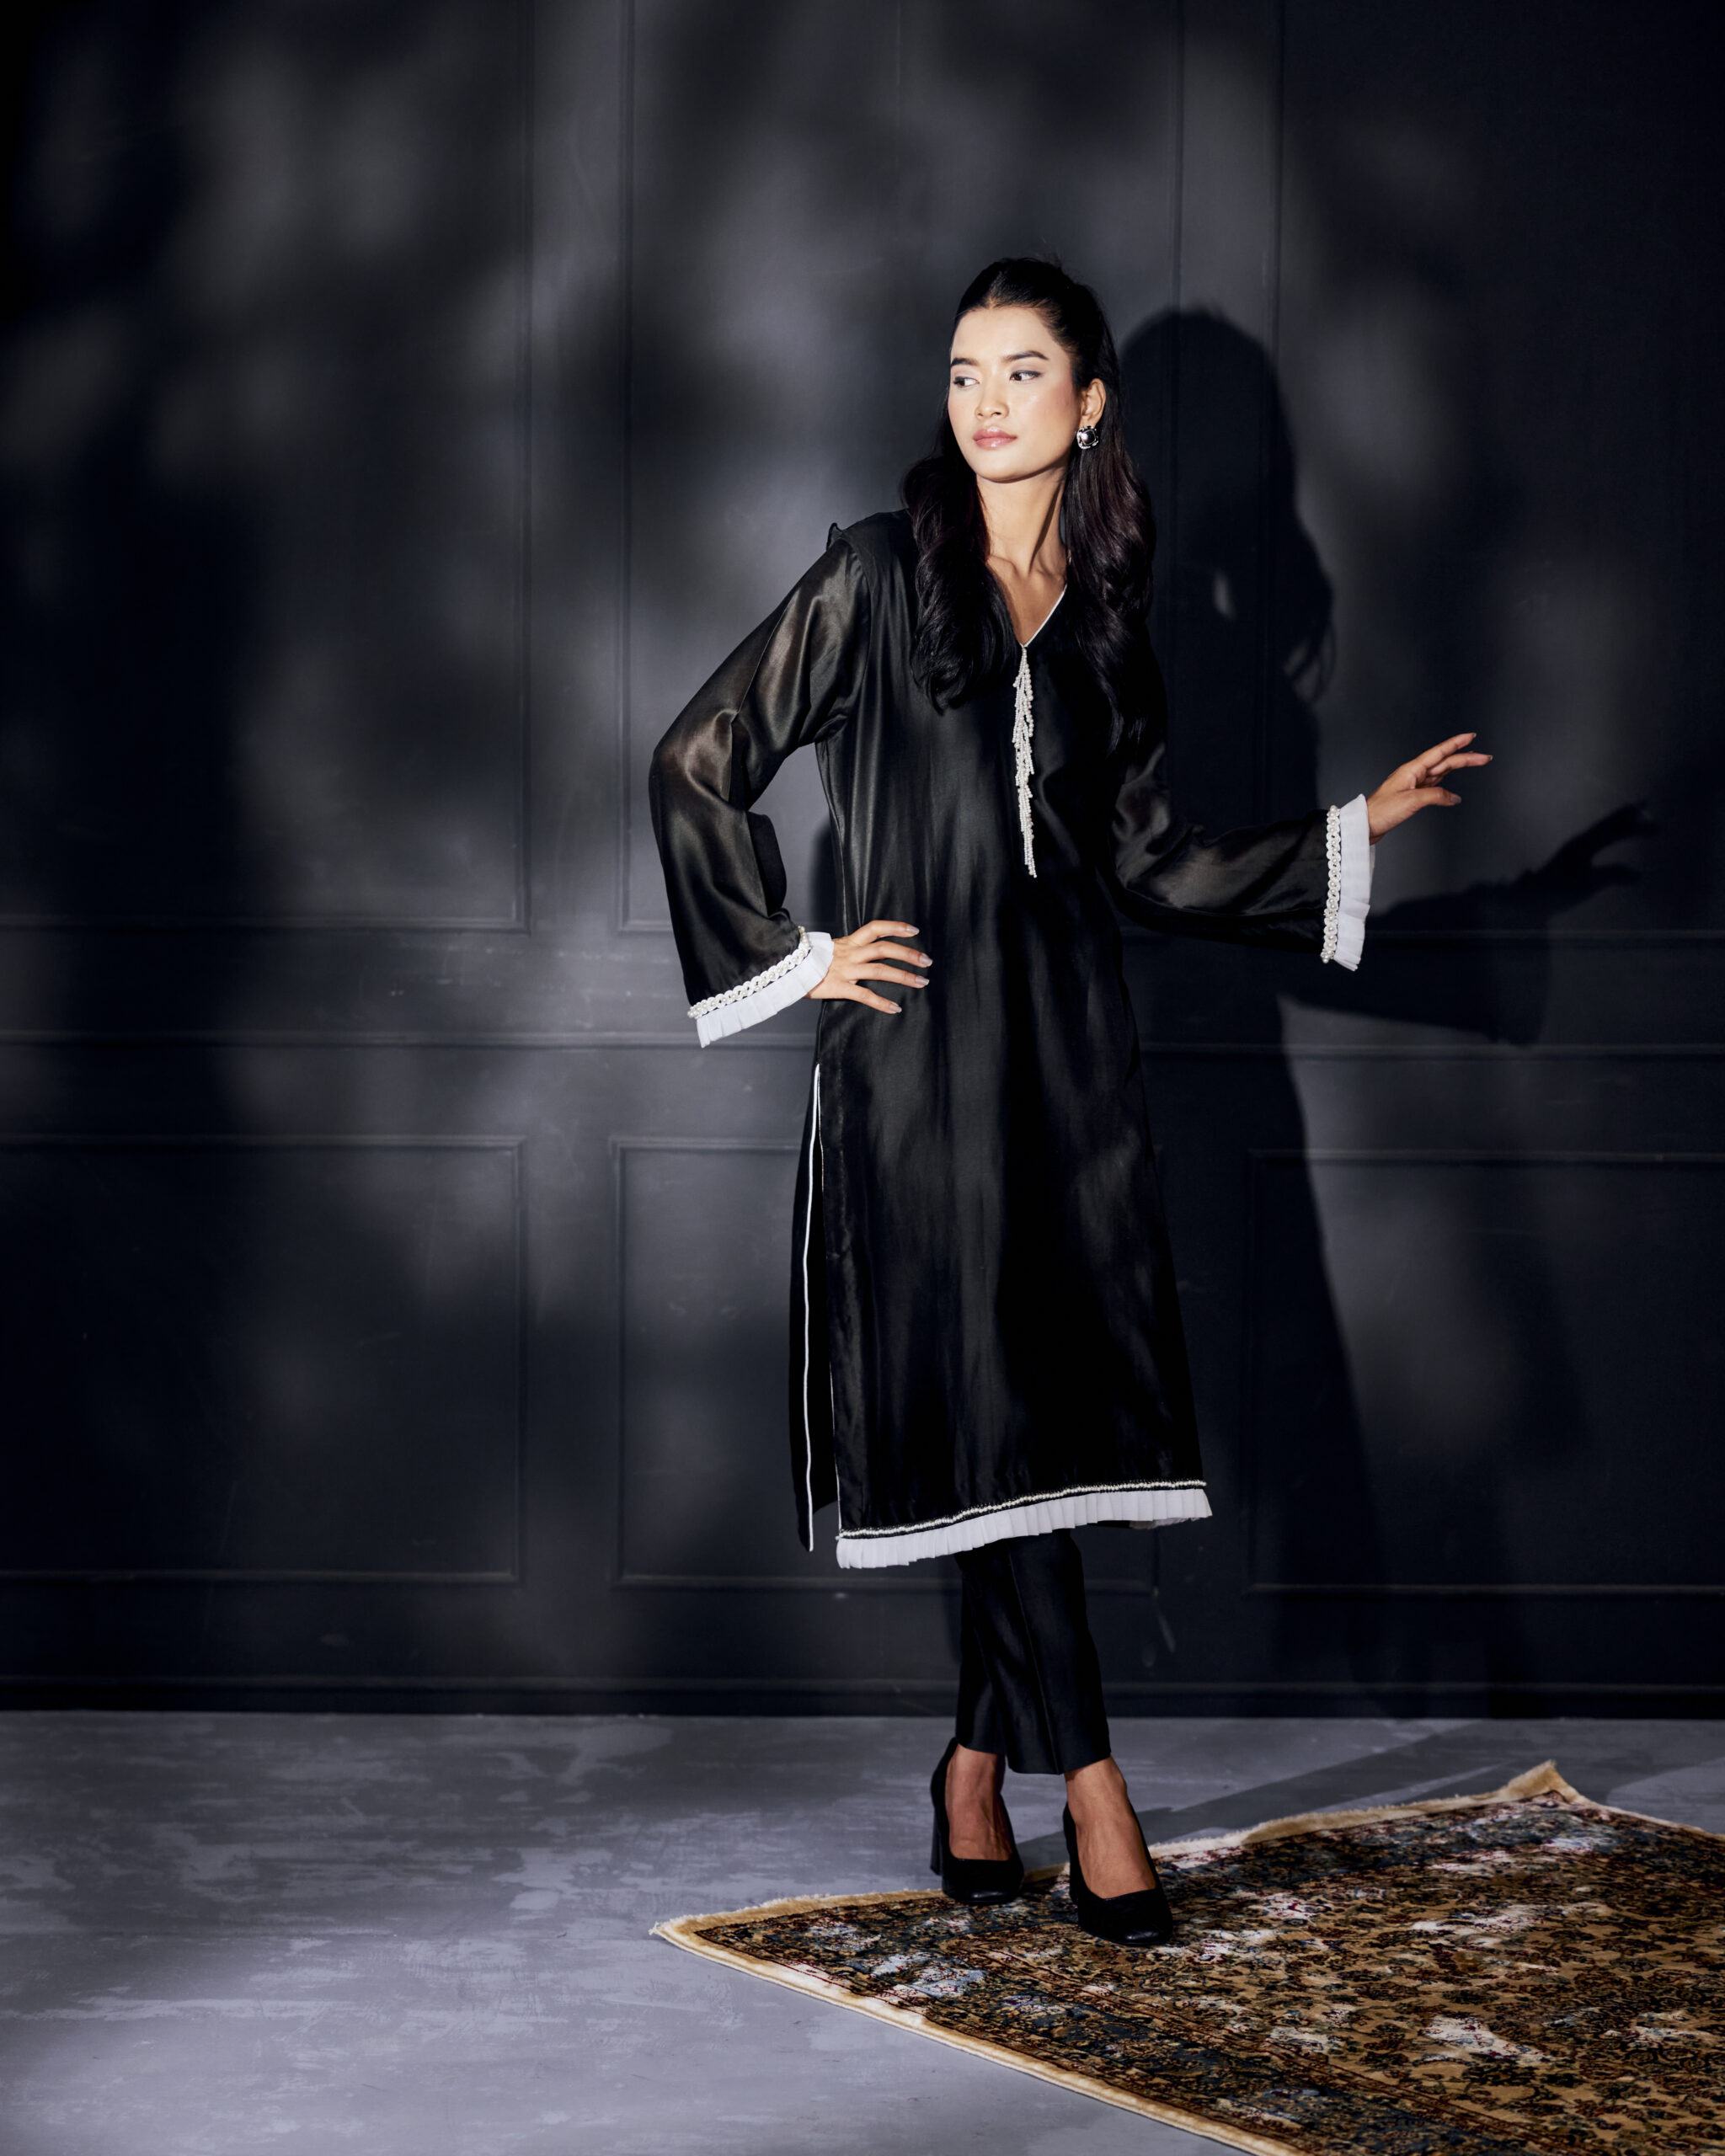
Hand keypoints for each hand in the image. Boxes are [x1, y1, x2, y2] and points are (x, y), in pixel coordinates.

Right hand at [806, 919, 930, 1014]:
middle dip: (908, 954)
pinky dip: (882, 1002)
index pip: (875, 928)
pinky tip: (895, 1008)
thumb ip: (848, 950)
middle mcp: (849, 953)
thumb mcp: (830, 950)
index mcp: (848, 942)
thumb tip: (864, 952)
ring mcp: (845, 970)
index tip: (914, 931)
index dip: (896, 927)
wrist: (785, 968)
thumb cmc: (809, 961)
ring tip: (921, 982)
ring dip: (903, 976)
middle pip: (884, 949)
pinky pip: (864, 995)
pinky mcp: (839, 987)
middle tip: (926, 960)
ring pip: (880, 970)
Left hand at [1366, 733, 1491, 840]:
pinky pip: (1434, 786)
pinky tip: (1452, 789)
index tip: (1471, 737)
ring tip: (1474, 762)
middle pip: (1444, 762)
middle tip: (1485, 757)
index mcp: (1412, 769)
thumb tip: (1453, 798)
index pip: (1439, 752)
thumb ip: (1436, 796)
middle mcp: (1413, 774)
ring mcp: (1413, 784)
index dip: (1456, 744)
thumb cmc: (1382, 810)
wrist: (1365, 824)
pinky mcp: (1412, 796)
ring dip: (1458, 767)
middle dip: (1465, 758)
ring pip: (1441, 772)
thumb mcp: (1412, 800)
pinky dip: (1446, 786)